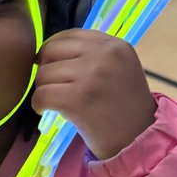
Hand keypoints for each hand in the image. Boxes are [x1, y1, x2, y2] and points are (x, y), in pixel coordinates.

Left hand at [32, 29, 156, 159]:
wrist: (138, 141)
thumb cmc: (125, 107)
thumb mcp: (119, 68)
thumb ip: (93, 54)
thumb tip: (49, 49)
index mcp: (115, 45)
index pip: (70, 35)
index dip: (55, 51)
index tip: (55, 67)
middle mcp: (105, 55)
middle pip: (51, 50)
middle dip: (46, 68)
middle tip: (53, 86)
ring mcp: (92, 76)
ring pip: (44, 73)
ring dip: (42, 88)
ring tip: (55, 101)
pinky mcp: (78, 99)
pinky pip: (41, 95)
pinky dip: (38, 104)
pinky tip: (45, 111)